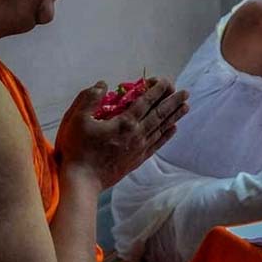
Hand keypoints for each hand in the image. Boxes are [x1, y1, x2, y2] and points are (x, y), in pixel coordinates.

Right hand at [54, 78, 188, 189]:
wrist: (82, 181)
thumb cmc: (76, 149)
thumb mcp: (76, 119)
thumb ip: (89, 98)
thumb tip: (102, 84)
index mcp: (124, 122)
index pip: (145, 102)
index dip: (156, 90)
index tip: (165, 81)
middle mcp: (137, 134)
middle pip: (159, 114)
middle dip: (173, 101)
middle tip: (185, 92)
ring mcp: (139, 148)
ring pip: (161, 128)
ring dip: (174, 116)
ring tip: (186, 106)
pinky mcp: (138, 159)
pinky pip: (157, 144)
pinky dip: (167, 135)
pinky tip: (174, 129)